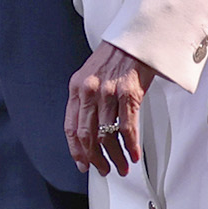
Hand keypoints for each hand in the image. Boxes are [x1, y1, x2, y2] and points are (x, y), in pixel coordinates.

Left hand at [66, 41, 155, 176]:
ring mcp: (108, 93)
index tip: (82, 164)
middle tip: (104, 169)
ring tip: (122, 166)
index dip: (76, 150)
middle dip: (96, 158)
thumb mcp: (91, 76)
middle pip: (87, 136)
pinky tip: (134, 154)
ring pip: (108, 135)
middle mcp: (89, 91)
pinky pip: (127, 128)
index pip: (71, 127)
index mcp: (77, 88)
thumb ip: (87, 100)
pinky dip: (131, 146)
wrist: (136, 39)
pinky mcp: (128, 93)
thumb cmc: (116, 57)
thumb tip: (90, 131)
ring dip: (116, 156)